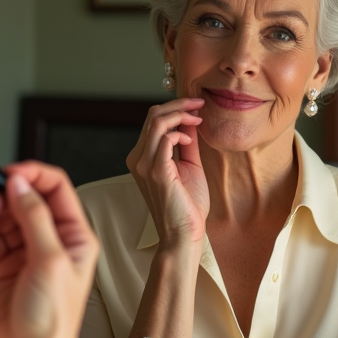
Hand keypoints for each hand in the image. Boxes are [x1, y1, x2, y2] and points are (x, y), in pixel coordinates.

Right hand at [0, 162, 98, 337]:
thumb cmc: (52, 320)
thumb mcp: (49, 260)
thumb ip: (34, 217)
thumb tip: (21, 184)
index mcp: (75, 235)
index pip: (56, 188)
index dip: (32, 175)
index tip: (9, 174)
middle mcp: (51, 240)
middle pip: (25, 198)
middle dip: (3, 197)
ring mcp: (26, 251)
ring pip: (3, 215)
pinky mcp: (2, 263)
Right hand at [126, 98, 209, 247]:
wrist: (184, 234)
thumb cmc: (187, 204)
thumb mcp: (189, 165)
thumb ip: (187, 142)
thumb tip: (191, 118)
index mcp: (142, 157)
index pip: (153, 120)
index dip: (175, 107)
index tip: (198, 105)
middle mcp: (137, 159)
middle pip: (153, 115)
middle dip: (179, 104)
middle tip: (200, 103)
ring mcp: (144, 165)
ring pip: (157, 122)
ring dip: (181, 113)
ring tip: (199, 117)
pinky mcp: (157, 172)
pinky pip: (164, 138)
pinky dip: (180, 132)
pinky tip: (191, 141)